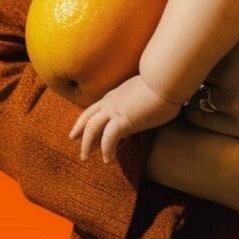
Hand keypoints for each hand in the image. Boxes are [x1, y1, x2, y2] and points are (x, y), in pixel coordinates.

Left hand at [68, 75, 182, 162]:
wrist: (164, 79)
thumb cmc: (162, 84)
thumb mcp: (145, 92)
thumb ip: (140, 100)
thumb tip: (148, 106)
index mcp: (114, 95)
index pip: (96, 109)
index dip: (88, 120)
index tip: (82, 129)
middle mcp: (110, 102)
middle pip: (87, 117)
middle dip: (79, 130)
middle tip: (73, 139)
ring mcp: (115, 111)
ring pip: (91, 129)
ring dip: (86, 144)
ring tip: (84, 157)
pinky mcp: (123, 120)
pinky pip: (109, 138)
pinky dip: (106, 150)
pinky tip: (107, 159)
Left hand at [184, 0, 238, 140]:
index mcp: (229, 41)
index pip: (192, 43)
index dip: (193, 43)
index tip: (194, 42)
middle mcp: (224, 72)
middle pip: (191, 71)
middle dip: (193, 67)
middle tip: (192, 65)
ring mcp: (233, 103)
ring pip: (196, 98)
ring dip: (197, 91)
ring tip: (198, 87)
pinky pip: (209, 123)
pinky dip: (205, 114)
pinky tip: (207, 108)